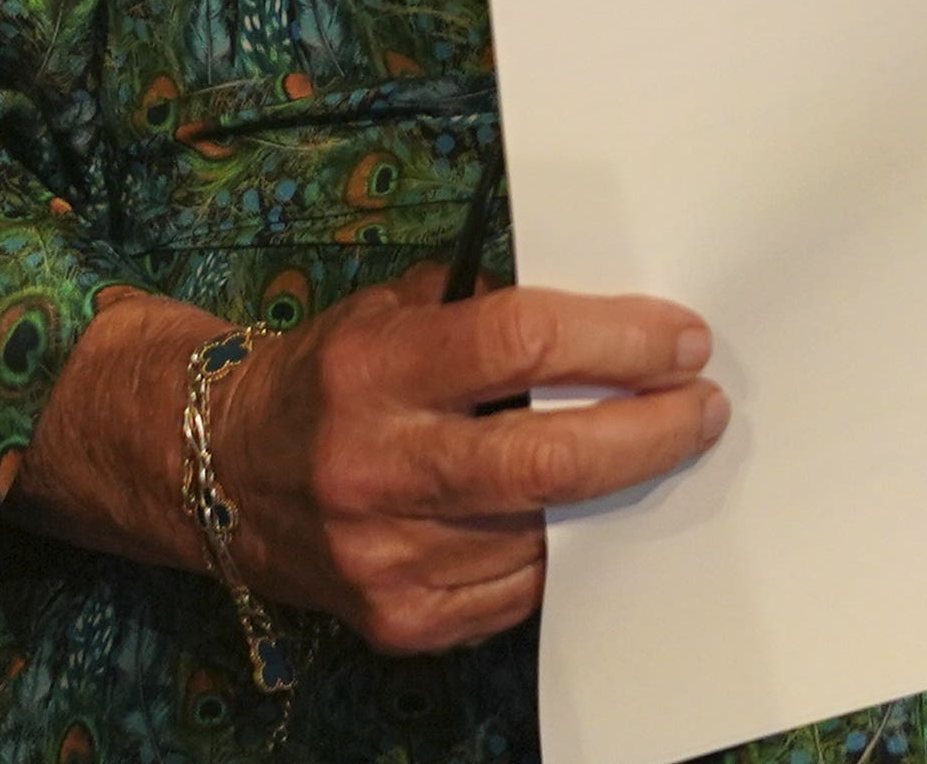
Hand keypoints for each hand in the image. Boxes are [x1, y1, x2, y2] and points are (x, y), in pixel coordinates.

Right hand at [213, 269, 725, 652]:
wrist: (223, 473)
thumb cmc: (331, 377)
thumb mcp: (390, 309)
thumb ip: (486, 307)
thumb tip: (612, 314)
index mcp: (374, 368)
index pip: (520, 344)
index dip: (619, 339)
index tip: (682, 339)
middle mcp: (374, 465)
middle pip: (547, 460)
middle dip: (650, 432)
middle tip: (702, 408)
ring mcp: (384, 555)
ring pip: (544, 533)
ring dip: (617, 496)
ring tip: (652, 453)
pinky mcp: (397, 618)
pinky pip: (518, 591)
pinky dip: (562, 550)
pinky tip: (579, 516)